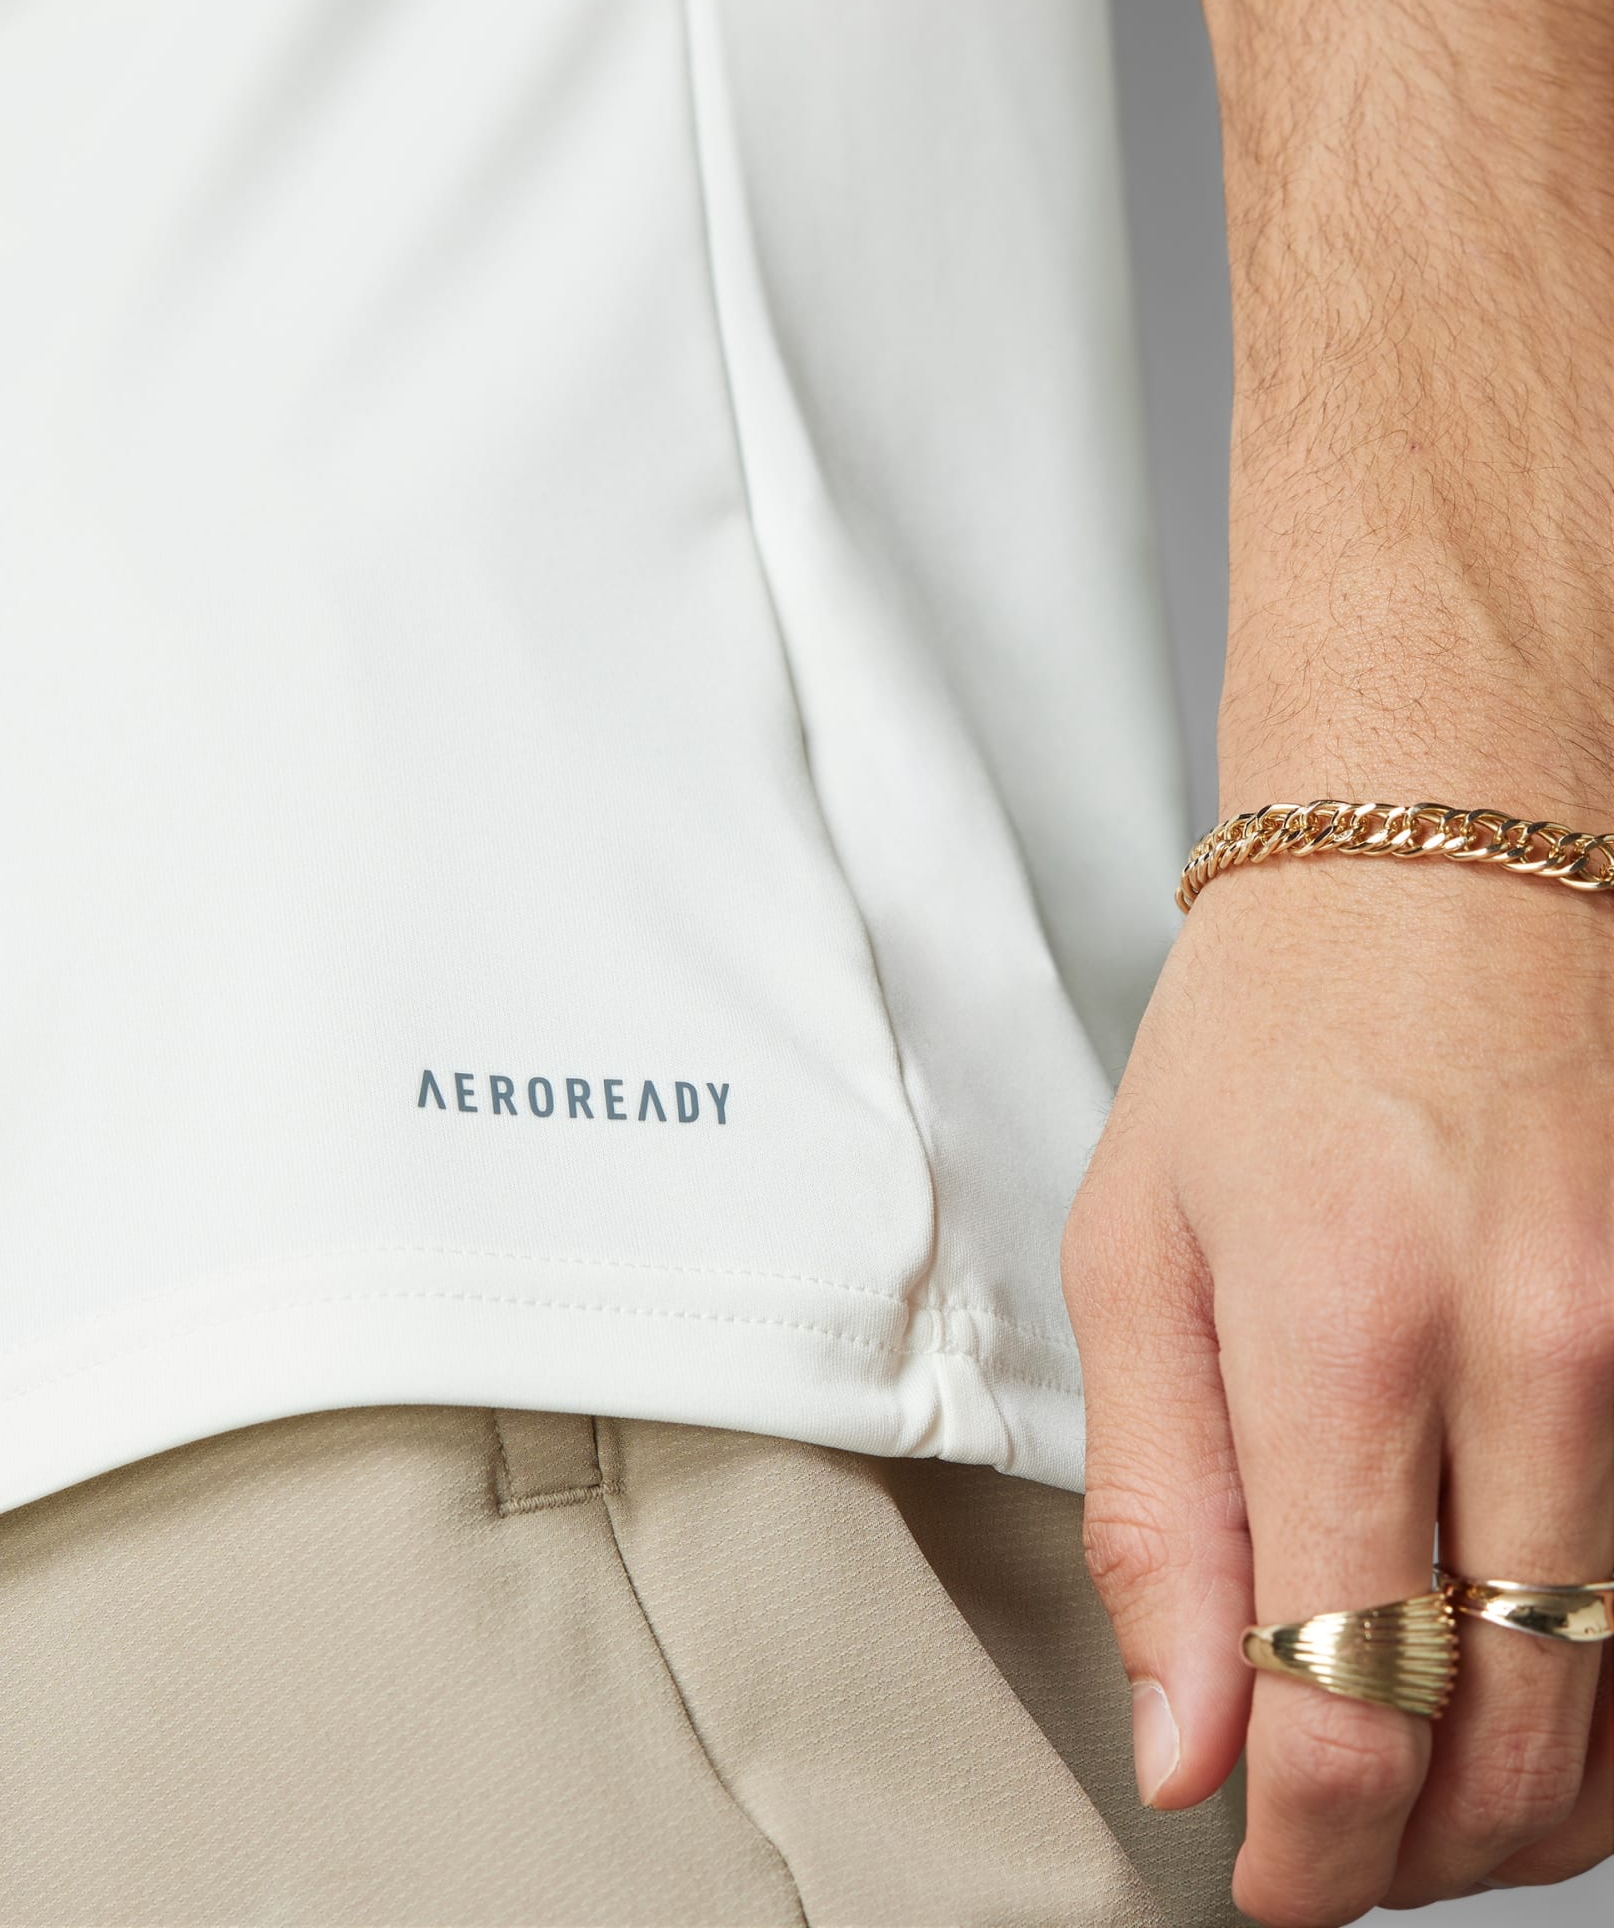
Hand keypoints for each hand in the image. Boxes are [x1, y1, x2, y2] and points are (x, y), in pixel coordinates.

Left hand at [1062, 857, 1611, 1924]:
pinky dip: (1602, 1700)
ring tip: (1404, 1788)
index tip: (1256, 1881)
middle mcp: (1534, 1362)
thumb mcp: (1134, 1256)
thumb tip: (1185, 1745)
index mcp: (1344, 1336)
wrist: (1435, 875)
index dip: (1302, 1853)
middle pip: (1514, 1746)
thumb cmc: (1256, 1055)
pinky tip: (1516, 1691)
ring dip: (1513, 1804)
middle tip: (1319, 1846)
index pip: (1347, 1704)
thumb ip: (1158, 1510)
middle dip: (1407, 1853)